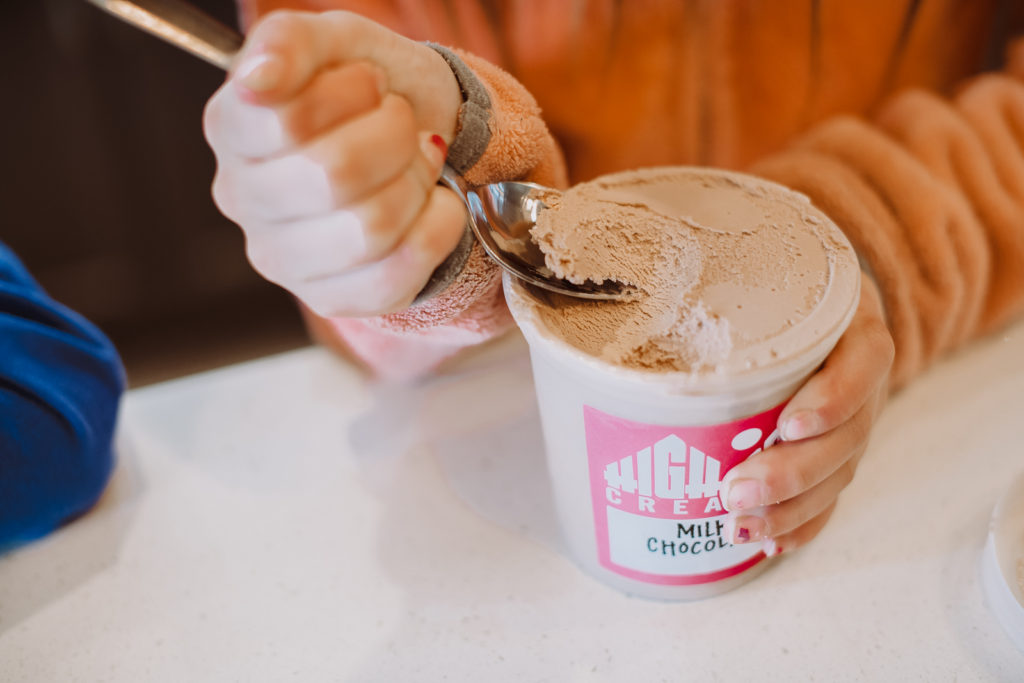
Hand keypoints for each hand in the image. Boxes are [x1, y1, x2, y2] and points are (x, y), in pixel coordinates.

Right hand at [203, 10, 466, 316]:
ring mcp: (282, 258)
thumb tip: (257, 80)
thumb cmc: (368, 91)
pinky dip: (438, 228)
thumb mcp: (335, 42)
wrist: (422, 133)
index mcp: (231, 128)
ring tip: (418, 162)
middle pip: (334, 175)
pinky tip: (435, 203)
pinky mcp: (331, 298)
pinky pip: (397, 275)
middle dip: (394, 136)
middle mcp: (243, 200)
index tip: (371, 83)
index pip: (289, 120)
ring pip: (371, 228)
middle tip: (402, 121)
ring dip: (418, 182)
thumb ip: (288, 41)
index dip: (353, 95)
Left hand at [720, 275, 893, 555]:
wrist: (818, 302)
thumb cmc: (782, 281)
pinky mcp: (837, 455)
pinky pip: (828, 498)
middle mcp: (862, 384)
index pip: (863, 368)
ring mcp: (853, 425)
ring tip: (739, 526)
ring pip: (836, 476)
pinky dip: (801, 524)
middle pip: (847, 437)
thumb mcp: (770, 262)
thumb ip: (725, 260)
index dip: (833, 399)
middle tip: (735, 490)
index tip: (789, 422)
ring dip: (790, 508)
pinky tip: (769, 542)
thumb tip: (652, 250)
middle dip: (792, 472)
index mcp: (856, 332)